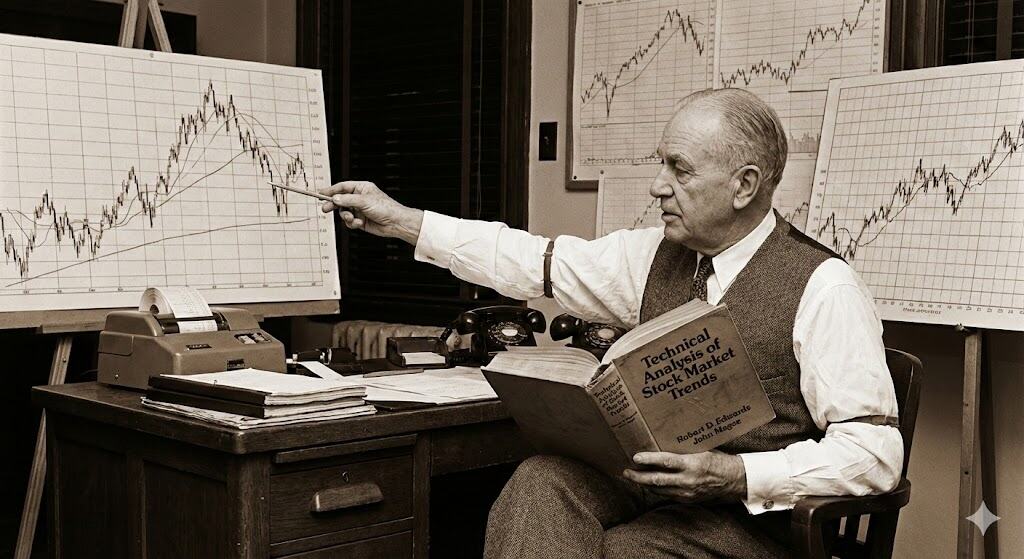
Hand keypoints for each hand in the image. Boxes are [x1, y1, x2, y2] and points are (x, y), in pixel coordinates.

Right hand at [319, 181, 423, 244]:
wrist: (395, 223)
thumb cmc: (385, 208)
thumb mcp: (364, 201)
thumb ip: (347, 200)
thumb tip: (335, 199)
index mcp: (361, 188)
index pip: (342, 187)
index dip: (331, 190)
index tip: (320, 194)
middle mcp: (359, 198)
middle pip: (340, 200)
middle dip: (333, 205)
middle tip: (325, 209)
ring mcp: (359, 210)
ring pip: (344, 212)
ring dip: (346, 217)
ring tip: (352, 219)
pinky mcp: (360, 220)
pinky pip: (349, 222)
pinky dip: (352, 223)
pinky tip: (359, 223)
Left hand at [622, 451, 746, 503]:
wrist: (734, 481)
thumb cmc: (717, 460)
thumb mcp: (702, 450)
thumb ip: (684, 449)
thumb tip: (662, 439)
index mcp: (693, 464)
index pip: (666, 462)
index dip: (649, 460)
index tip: (635, 457)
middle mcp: (688, 481)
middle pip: (657, 480)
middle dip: (638, 476)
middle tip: (625, 471)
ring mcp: (687, 493)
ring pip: (659, 490)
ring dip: (644, 484)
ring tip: (632, 476)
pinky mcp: (687, 500)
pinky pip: (666, 495)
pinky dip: (655, 489)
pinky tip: (648, 484)